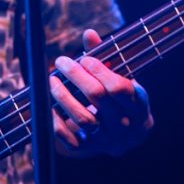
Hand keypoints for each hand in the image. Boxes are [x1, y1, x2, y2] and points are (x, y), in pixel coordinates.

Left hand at [49, 29, 153, 156]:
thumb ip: (103, 56)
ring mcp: (107, 140)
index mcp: (137, 105)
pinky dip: (55, 122)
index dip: (98, 69)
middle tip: (61, 61)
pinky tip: (46, 104)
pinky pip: (70, 139)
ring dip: (63, 96)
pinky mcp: (88, 149)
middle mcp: (126, 126)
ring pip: (83, 118)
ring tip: (51, 80)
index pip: (118, 87)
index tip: (83, 59)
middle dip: (76, 76)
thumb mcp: (117, 77)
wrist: (123, 136)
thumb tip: (89, 34)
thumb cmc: (117, 97)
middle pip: (98, 97)